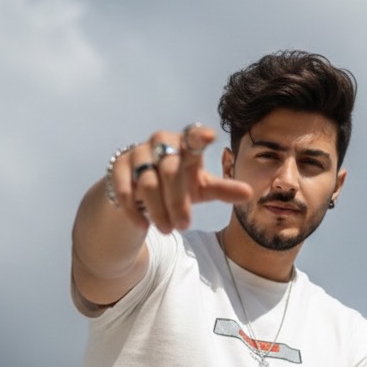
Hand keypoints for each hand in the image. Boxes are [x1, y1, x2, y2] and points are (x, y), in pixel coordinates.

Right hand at [110, 124, 251, 233]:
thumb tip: (249, 193)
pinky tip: (144, 226)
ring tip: (168, 230)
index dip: (199, 136)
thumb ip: (223, 190)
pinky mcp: (117, 167)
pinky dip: (134, 211)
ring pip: (147, 183)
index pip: (192, 136)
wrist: (138, 191)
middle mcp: (160, 143)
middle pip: (170, 170)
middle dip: (178, 202)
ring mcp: (137, 153)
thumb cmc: (177, 185)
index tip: (210, 136)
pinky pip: (124, 190)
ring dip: (159, 211)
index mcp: (184, 144)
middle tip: (184, 226)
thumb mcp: (201, 188)